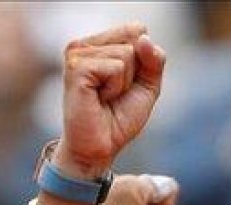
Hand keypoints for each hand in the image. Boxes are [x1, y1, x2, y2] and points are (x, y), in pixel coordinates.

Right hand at [53, 23, 165, 179]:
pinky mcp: (76, 67)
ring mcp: (77, 54)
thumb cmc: (119, 118)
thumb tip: (144, 38)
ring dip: (123, 83)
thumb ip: (154, 59)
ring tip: (105, 98)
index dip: (142, 60)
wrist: (100, 148)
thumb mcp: (147, 86)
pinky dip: (115, 88)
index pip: (137, 29)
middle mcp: (85, 44)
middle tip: (113, 93)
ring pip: (127, 54)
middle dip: (134, 72)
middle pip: (134, 38)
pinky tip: (98, 99)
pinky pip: (116, 67)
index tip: (124, 83)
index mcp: (98, 43)